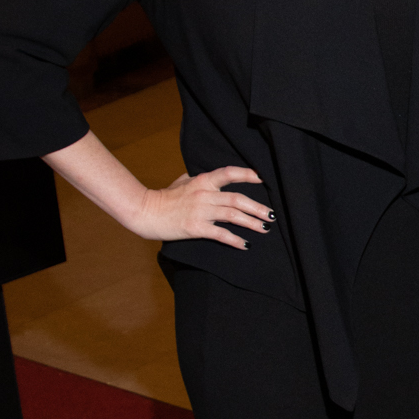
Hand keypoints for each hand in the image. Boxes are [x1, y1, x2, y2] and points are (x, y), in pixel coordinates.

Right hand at [129, 167, 271, 249]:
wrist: (146, 212)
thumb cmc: (164, 197)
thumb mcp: (182, 181)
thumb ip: (199, 179)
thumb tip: (213, 178)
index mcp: (202, 181)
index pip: (228, 173)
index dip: (247, 174)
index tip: (262, 178)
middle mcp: (204, 194)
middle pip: (237, 199)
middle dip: (257, 207)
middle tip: (272, 215)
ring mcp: (200, 211)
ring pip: (233, 215)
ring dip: (252, 222)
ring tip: (265, 228)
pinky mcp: (196, 227)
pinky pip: (221, 234)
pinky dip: (235, 240)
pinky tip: (245, 244)